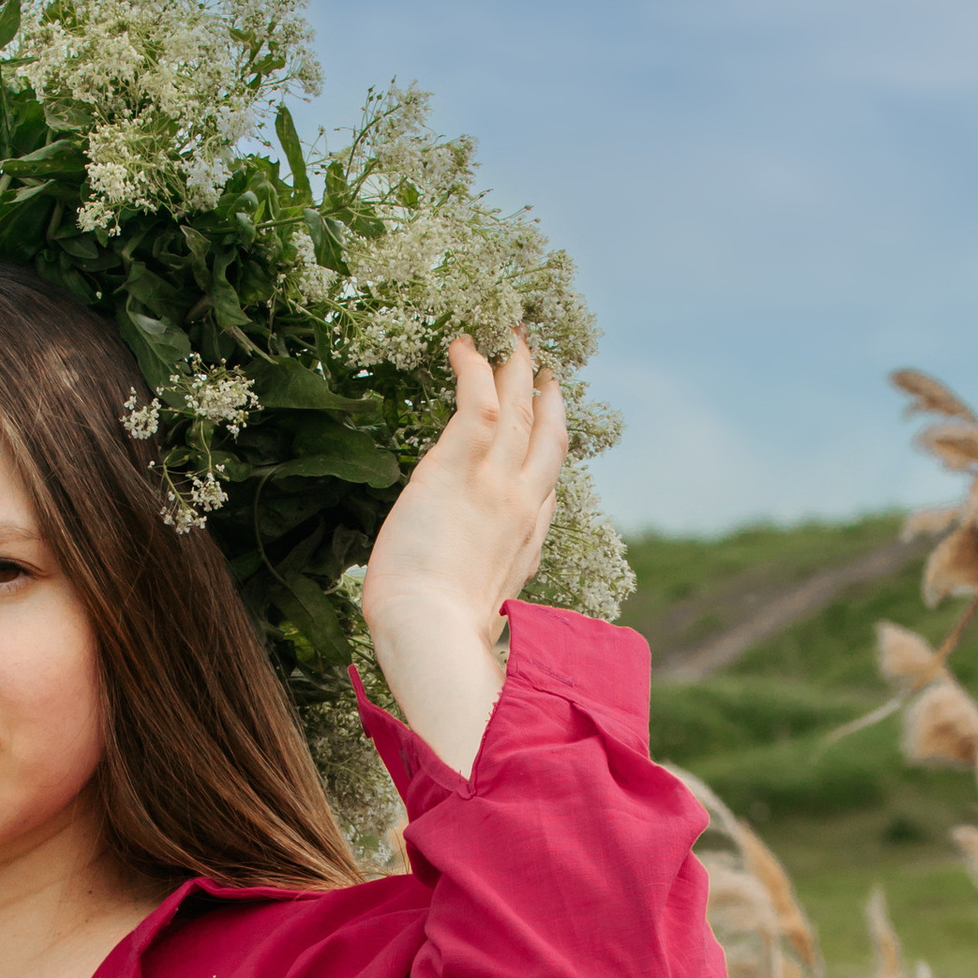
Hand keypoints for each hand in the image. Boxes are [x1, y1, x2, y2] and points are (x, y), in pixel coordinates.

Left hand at [360, 335, 566, 779]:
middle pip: (544, 436)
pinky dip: (475, 367)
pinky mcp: (459, 467)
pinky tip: (463, 343)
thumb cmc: (438, 643)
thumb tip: (476, 629)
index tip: (547, 422)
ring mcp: (495, 483)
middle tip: (542, 361)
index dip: (548, 447)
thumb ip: (482, 607)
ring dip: (517, 366)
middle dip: (545, 394)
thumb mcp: (473, 621)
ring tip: (512, 334)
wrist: (430, 639)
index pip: (544, 485)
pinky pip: (477, 400)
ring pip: (517, 408)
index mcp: (525, 544)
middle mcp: (520, 506)